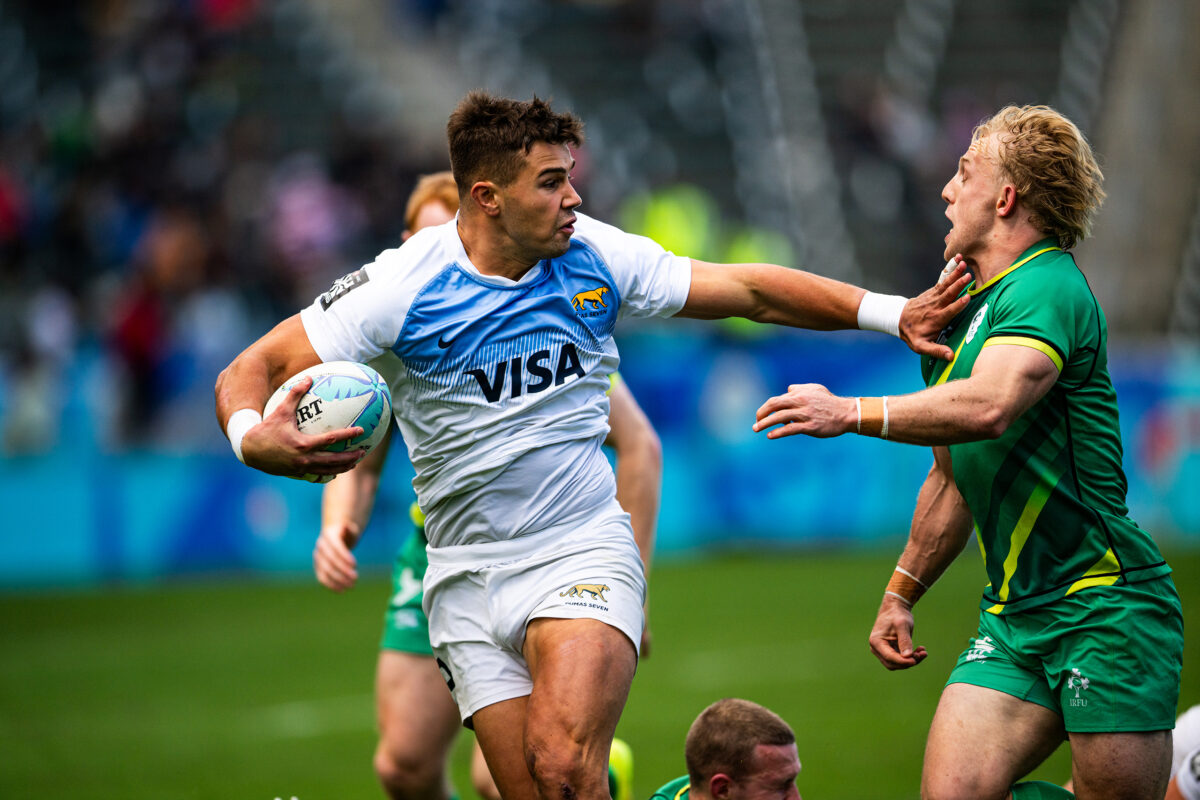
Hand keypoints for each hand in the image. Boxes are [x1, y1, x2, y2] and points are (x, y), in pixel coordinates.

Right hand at [241, 377, 365, 479]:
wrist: (249, 450)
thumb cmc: (266, 429)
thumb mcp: (281, 410)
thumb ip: (295, 394)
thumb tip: (308, 377)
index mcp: (303, 444)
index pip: (331, 439)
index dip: (348, 435)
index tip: (361, 431)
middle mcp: (304, 459)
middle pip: (334, 460)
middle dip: (351, 456)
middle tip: (364, 450)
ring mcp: (301, 469)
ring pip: (328, 471)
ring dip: (343, 467)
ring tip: (355, 462)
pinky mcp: (297, 474)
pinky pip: (317, 476)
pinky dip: (328, 474)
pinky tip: (336, 471)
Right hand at [313, 520, 361, 591]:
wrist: (334, 536)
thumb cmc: (346, 533)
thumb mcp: (351, 529)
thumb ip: (351, 530)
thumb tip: (348, 527)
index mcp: (329, 535)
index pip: (336, 547)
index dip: (344, 556)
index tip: (355, 565)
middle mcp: (321, 546)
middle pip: (331, 560)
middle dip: (344, 570)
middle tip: (356, 577)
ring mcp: (317, 557)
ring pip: (325, 571)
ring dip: (338, 580)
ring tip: (352, 586)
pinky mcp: (317, 567)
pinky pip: (321, 577)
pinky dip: (331, 585)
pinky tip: (342, 590)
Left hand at [752, 383, 855, 438]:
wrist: (845, 413)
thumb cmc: (829, 401)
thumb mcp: (814, 389)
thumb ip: (799, 389)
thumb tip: (788, 390)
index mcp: (799, 394)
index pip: (776, 400)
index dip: (765, 408)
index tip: (760, 415)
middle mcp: (800, 402)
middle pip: (774, 406)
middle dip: (761, 414)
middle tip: (755, 422)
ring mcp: (805, 414)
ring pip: (780, 418)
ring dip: (765, 424)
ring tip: (756, 429)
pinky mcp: (810, 426)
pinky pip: (790, 429)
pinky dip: (778, 432)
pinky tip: (770, 435)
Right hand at [868, 594, 926, 669]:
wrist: (896, 607)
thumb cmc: (897, 614)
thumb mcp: (902, 625)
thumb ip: (905, 641)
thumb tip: (908, 656)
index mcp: (876, 642)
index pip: (889, 657)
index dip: (902, 661)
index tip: (915, 660)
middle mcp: (877, 648)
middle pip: (893, 664)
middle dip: (907, 662)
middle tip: (922, 655)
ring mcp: (883, 650)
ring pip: (898, 663)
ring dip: (911, 660)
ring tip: (923, 652)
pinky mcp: (890, 650)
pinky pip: (901, 659)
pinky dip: (911, 656)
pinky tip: (920, 650)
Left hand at [898, 255, 970, 360]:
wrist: (898, 319)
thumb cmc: (913, 334)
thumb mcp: (921, 347)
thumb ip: (936, 351)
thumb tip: (951, 357)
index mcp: (936, 319)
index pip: (948, 311)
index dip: (957, 305)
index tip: (967, 297)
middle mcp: (935, 306)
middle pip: (948, 294)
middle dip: (958, 285)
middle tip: (968, 276)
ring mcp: (933, 297)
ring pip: (945, 284)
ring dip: (955, 273)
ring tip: (964, 263)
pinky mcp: (932, 291)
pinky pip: (942, 280)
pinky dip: (949, 270)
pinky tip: (957, 261)